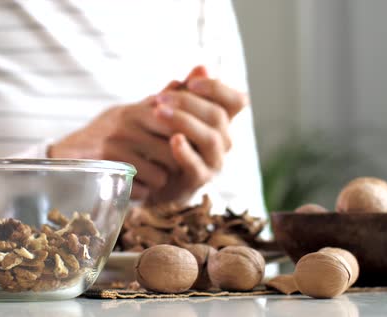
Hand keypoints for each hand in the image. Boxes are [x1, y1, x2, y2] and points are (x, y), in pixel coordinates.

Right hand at [48, 96, 178, 199]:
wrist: (67, 153)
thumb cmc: (108, 132)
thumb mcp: (131, 111)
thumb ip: (162, 98)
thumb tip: (194, 74)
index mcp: (136, 111)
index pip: (178, 124)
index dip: (187, 141)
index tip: (187, 150)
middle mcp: (126, 127)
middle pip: (173, 152)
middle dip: (176, 163)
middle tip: (172, 168)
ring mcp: (115, 150)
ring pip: (160, 175)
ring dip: (159, 181)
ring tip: (153, 177)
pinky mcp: (107, 172)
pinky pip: (142, 190)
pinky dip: (143, 192)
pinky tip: (137, 186)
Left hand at [146, 66, 247, 204]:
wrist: (151, 174)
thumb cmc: (163, 137)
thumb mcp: (172, 110)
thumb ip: (186, 91)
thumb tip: (202, 67)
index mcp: (222, 121)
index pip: (236, 101)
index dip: (217, 88)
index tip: (191, 82)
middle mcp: (224, 140)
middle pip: (218, 116)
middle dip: (188, 103)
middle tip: (159, 97)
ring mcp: (214, 162)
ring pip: (210, 138)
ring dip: (184, 122)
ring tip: (158, 112)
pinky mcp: (199, 180)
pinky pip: (197, 166)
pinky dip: (185, 152)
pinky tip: (173, 140)